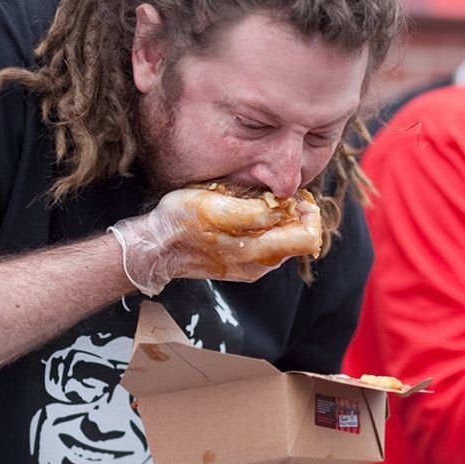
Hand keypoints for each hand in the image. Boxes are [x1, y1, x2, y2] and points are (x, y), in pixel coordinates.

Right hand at [108, 188, 321, 296]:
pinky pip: (267, 246)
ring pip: (283, 241)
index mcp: (259, 252)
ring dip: (278, 219)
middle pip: (299, 238)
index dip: (309, 213)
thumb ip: (254, 211)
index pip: (309, 237)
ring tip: (256, 202)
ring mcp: (252, 268)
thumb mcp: (215, 207)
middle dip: (294, 213)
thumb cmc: (181, 222)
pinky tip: (244, 216)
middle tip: (275, 194)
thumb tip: (284, 208)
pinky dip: (264, 228)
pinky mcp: (243, 266)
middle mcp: (261, 266)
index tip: (296, 196)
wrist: (156, 248)